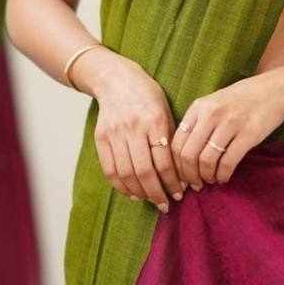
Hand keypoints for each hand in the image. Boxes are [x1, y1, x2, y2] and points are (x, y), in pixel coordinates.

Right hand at [89, 54, 187, 213]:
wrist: (116, 80)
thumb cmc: (148, 96)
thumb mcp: (166, 111)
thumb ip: (171, 138)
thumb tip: (182, 172)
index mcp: (154, 120)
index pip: (164, 160)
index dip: (172, 181)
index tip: (180, 192)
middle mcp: (133, 128)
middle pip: (143, 171)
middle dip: (156, 192)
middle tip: (166, 204)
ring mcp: (115, 133)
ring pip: (126, 173)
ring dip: (139, 192)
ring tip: (150, 200)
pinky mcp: (100, 137)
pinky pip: (109, 169)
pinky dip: (120, 185)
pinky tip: (131, 192)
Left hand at [171, 73, 283, 189]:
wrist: (274, 90)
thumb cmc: (242, 99)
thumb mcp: (214, 103)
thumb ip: (198, 123)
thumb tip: (183, 157)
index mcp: (198, 107)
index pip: (176, 142)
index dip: (176, 165)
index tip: (181, 176)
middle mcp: (211, 114)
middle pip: (188, 154)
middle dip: (189, 175)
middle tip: (195, 184)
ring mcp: (230, 123)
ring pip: (207, 160)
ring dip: (207, 176)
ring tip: (211, 180)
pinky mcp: (248, 134)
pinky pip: (228, 162)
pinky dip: (223, 175)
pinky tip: (224, 177)